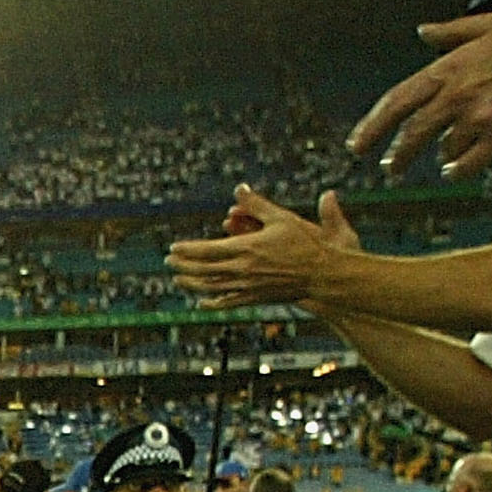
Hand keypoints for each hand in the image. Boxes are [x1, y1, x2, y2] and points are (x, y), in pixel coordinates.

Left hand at [166, 186, 345, 308]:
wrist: (323, 275)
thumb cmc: (305, 243)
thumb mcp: (281, 217)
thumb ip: (257, 204)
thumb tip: (239, 188)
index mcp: (247, 248)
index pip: (208, 250)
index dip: (188, 250)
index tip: (173, 248)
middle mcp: (244, 269)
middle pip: (205, 270)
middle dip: (184, 267)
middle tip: (168, 262)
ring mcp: (249, 286)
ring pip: (213, 287)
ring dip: (192, 284)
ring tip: (178, 280)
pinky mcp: (256, 298)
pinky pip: (229, 302)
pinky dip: (213, 303)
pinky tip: (201, 303)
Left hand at [348, 0, 491, 177]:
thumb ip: (454, 31)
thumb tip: (424, 32)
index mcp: (454, 64)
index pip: (399, 99)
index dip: (373, 124)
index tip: (358, 142)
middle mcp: (461, 92)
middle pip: (413, 132)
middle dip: (397, 154)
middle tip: (388, 167)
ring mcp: (483, 117)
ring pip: (444, 149)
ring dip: (437, 158)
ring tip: (434, 165)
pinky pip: (471, 162)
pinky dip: (460, 169)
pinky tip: (456, 172)